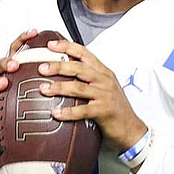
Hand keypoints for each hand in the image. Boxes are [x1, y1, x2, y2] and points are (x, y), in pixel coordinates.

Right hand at [0, 29, 39, 160]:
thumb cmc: (12, 104)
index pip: (16, 52)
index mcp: (10, 73)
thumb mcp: (25, 89)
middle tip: (15, 63)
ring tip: (3, 83)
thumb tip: (67, 70)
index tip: (35, 32)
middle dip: (6, 62)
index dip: (23, 40)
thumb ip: (40, 79)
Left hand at [37, 39, 147, 153]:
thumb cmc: (115, 108)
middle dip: (58, 66)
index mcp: (103, 72)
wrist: (132, 128)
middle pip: (79, 68)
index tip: (50, 45)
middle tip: (42, 68)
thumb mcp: (104, 87)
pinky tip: (56, 113)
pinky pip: (83, 110)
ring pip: (78, 87)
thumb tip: (64, 71)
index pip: (84, 53)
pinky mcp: (104, 111)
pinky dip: (68, 112)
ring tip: (43, 89)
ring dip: (59, 87)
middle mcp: (104, 81)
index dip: (67, 47)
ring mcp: (105, 95)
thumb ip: (88, 78)